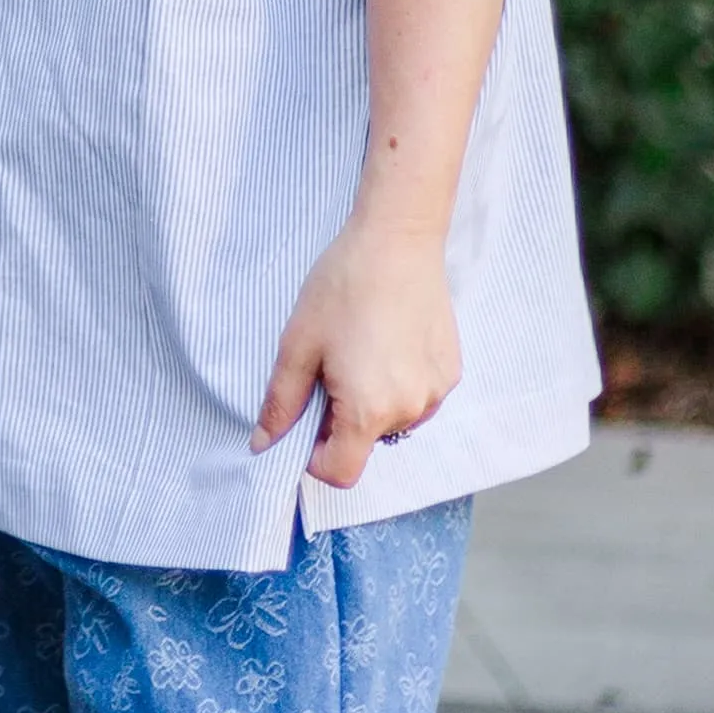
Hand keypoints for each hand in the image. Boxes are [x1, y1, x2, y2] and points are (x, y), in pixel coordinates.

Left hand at [253, 214, 461, 489]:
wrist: (396, 240)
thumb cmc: (342, 288)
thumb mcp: (297, 346)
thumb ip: (280, 404)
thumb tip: (263, 445)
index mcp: (369, 410)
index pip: (340, 471)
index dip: (313, 456)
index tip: (305, 419)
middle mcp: (410, 410)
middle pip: (365, 444)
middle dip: (340, 421)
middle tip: (329, 369)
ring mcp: (436, 392)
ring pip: (392, 422)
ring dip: (370, 403)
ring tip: (359, 351)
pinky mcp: (450, 371)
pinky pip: (416, 397)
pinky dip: (396, 384)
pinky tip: (386, 342)